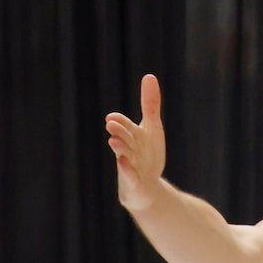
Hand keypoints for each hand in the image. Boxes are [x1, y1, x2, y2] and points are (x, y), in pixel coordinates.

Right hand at [103, 74, 166, 212]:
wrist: (146, 186)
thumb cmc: (147, 155)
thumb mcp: (152, 128)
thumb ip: (150, 104)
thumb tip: (149, 76)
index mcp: (132, 136)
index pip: (125, 126)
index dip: (120, 122)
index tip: (112, 117)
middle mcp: (129, 150)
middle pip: (123, 138)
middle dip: (119, 131)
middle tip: (110, 123)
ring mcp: (130, 166)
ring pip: (124, 156)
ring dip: (120, 149)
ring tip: (114, 141)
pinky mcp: (133, 182)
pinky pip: (129, 176)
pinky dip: (127, 170)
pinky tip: (124, 162)